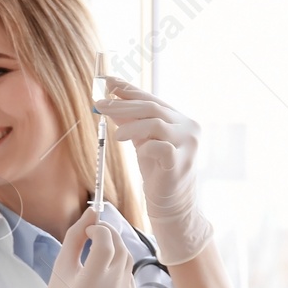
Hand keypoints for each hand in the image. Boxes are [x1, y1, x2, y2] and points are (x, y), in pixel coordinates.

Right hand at [22, 209, 137, 287]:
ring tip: (97, 262)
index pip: (105, 244)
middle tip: (95, 237)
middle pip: (119, 249)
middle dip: (109, 236)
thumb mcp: (61, 264)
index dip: (99, 230)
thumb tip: (93, 211)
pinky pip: (130, 276)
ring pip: (127, 260)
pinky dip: (119, 271)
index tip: (89, 231)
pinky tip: (103, 281)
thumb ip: (76, 235)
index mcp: (89, 285)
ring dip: (114, 253)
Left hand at [95, 76, 213, 265]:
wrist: (172, 204)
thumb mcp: (142, 142)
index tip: (108, 82)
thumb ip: (130, 121)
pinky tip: (129, 145)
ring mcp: (187, 145)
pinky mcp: (180, 162)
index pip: (152, 98)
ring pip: (156, 122)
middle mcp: (188, 127)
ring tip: (113, 130)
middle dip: (123, 103)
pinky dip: (142, 143)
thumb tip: (109, 101)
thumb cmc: (157, 172)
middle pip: (152, 107)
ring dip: (130, 123)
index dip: (129, 89)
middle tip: (99, 103)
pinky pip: (160, 146)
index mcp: (180, 120)